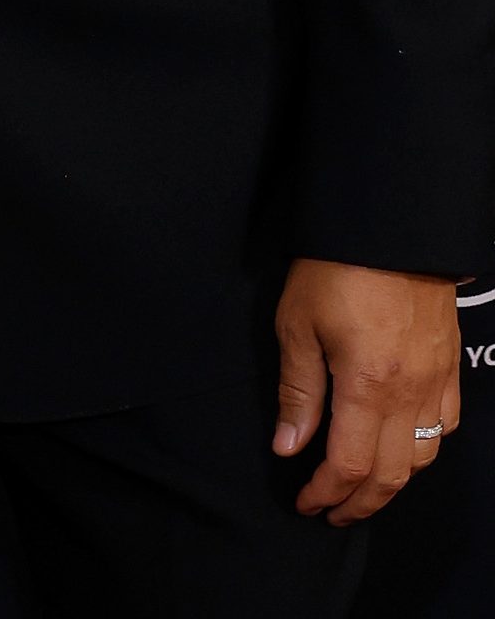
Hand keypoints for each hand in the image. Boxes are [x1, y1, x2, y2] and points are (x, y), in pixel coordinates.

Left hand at [273, 256, 460, 523]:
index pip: (350, 466)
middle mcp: (410, 394)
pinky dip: (423, 450)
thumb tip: (288, 447)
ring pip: (423, 458)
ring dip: (392, 483)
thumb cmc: (335, 268)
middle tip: (331, 512)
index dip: (326, 493)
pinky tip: (402, 447)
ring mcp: (436, 380)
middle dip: (359, 503)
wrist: (392, 225)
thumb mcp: (298, 323)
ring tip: (362, 489)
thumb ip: (298, 391)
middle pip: (390, 475)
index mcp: (367, 387)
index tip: (305, 503)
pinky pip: (446, 425)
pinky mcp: (450, 364)